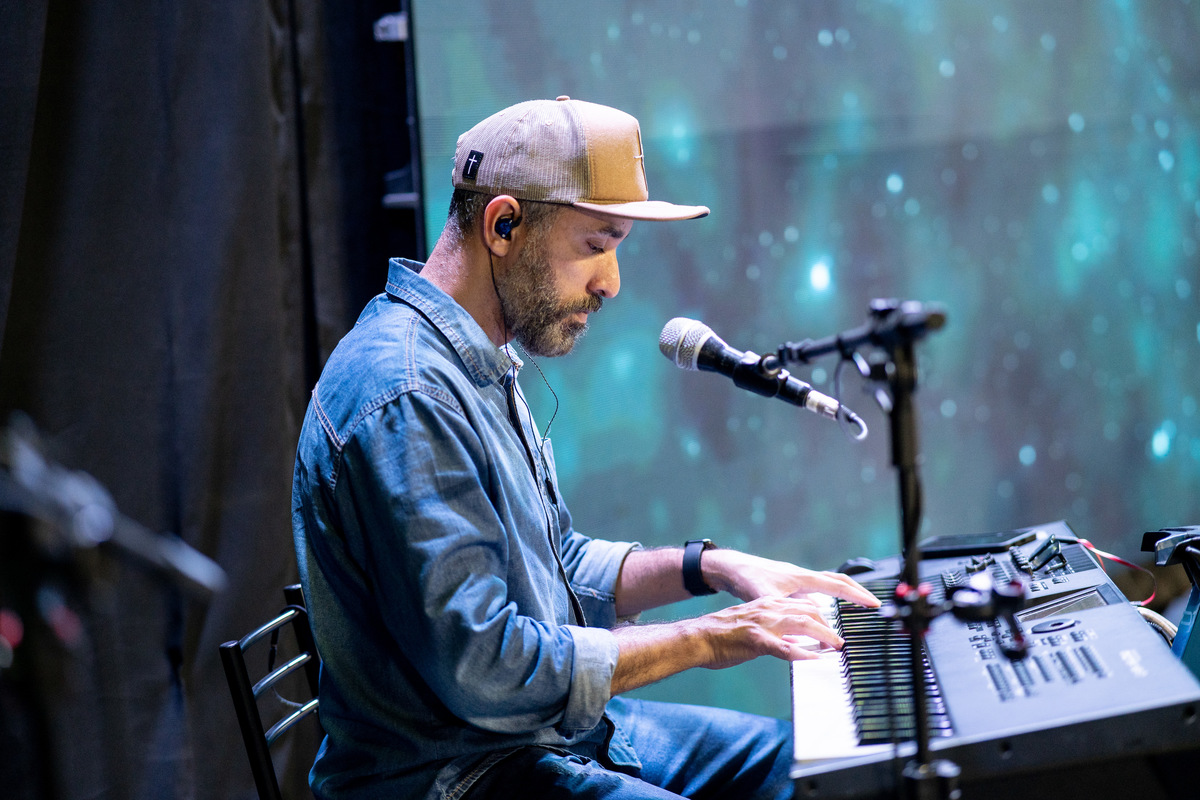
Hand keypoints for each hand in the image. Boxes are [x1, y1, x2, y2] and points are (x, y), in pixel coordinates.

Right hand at [690, 595, 845, 668]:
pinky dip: (803, 654)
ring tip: (836, 648)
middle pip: (809, 610)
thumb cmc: (721, 635)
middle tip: (838, 642)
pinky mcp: (756, 639)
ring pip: (803, 624)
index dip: (821, 616)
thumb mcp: (751, 625)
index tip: (832, 629)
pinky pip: (785, 648)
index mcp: (767, 604)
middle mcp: (768, 609)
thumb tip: (791, 642)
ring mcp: (763, 623)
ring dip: (824, 636)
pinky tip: (814, 661)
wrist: (697, 637)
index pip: (802, 604)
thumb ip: (772, 630)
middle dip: (828, 625)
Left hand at [702, 549, 880, 608]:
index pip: (836, 585)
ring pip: (826, 584)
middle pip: (837, 581)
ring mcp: (796, 579)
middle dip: (857, 591)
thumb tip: (794, 625)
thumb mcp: (764, 597)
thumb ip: (781, 611)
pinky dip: (825, 597)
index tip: (873, 604)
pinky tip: (824, 608)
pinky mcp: (789, 585)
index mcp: (802, 577)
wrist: (732, 569)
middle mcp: (802, 576)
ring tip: (856, 604)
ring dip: (842, 592)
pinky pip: (815, 589)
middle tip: (873, 603)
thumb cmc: (747, 579)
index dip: (857, 595)